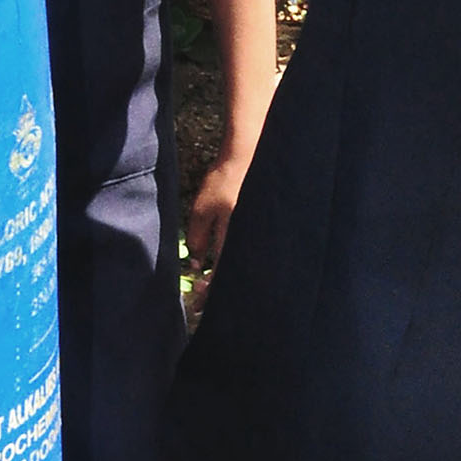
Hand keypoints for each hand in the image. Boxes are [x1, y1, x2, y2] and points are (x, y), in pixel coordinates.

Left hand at [184, 152, 250, 308]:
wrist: (250, 157)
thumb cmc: (224, 180)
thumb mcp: (203, 208)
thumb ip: (198, 237)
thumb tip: (197, 263)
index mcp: (235, 236)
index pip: (221, 274)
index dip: (209, 292)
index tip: (198, 303)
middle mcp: (250, 239)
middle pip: (235, 276)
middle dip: (219, 292)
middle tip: (203, 300)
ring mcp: (259, 235)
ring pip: (243, 268)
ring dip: (227, 280)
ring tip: (211, 288)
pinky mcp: (263, 230)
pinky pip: (249, 255)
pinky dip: (237, 266)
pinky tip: (228, 268)